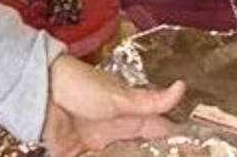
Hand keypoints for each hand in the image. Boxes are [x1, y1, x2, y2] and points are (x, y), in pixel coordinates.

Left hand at [42, 56, 184, 156]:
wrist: (40, 94)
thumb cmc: (82, 87)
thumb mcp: (120, 97)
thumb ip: (151, 101)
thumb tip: (183, 87)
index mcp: (129, 115)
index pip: (159, 130)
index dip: (175, 140)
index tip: (196, 149)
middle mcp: (115, 131)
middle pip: (141, 150)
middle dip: (153, 153)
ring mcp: (96, 146)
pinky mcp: (76, 155)